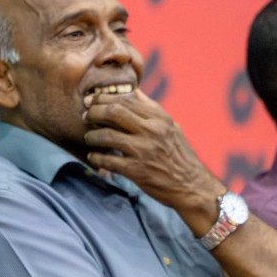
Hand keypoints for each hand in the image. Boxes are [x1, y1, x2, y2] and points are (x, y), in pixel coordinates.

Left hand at [81, 90, 225, 234]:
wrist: (191, 185)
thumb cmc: (179, 155)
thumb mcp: (171, 127)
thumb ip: (151, 109)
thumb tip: (134, 91)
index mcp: (159, 119)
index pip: (126, 100)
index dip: (104, 98)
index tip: (90, 101)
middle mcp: (151, 132)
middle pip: (114, 113)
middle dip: (95, 112)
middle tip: (85, 116)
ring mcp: (143, 151)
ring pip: (107, 136)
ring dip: (92, 136)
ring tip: (88, 137)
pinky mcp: (136, 171)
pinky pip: (108, 161)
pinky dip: (96, 157)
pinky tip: (93, 156)